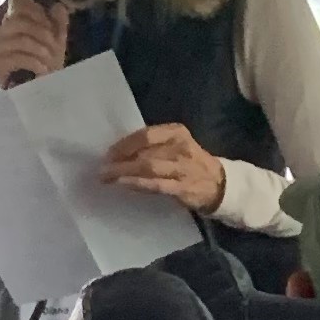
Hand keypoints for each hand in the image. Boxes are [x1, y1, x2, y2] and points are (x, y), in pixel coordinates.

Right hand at [0, 0, 70, 88]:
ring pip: (19, 39)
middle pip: (18, 21)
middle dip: (41, 32)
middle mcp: (0, 33)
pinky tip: (41, 69)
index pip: (19, 4)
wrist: (36, 94)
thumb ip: (58, 24)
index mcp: (14, 23)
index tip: (51, 27)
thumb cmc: (44, 67)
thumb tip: (57, 6)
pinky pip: (15, 57)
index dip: (37, 12)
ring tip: (50, 60)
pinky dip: (32, 62)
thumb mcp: (56, 43)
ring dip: (39, 49)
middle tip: (54, 46)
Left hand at [101, 122, 227, 214]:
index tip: (108, 154)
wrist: (217, 184)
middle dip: (119, 160)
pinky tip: (122, 184)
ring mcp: (182, 167)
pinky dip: (137, 184)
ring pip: (148, 167)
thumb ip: (151, 146)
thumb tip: (118, 152)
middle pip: (144, 151)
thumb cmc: (188, 163)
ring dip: (123, 172)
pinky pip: (155, 185)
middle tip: (102, 168)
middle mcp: (180, 147)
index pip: (144, 135)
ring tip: (106, 177)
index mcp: (176, 132)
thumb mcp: (174, 146)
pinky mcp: (182, 187)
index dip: (123, 144)